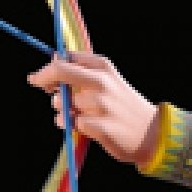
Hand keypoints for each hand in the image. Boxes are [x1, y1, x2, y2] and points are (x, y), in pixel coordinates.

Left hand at [27, 51, 158, 166]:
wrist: (153, 134)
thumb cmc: (125, 107)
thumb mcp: (111, 81)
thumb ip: (84, 71)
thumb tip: (53, 59)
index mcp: (104, 67)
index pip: (67, 58)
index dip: (50, 67)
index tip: (44, 77)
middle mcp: (103, 82)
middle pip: (60, 71)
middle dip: (43, 78)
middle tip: (39, 85)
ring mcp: (101, 104)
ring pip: (61, 102)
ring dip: (61, 110)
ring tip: (75, 115)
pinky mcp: (100, 126)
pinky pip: (70, 122)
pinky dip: (69, 125)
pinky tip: (81, 127)